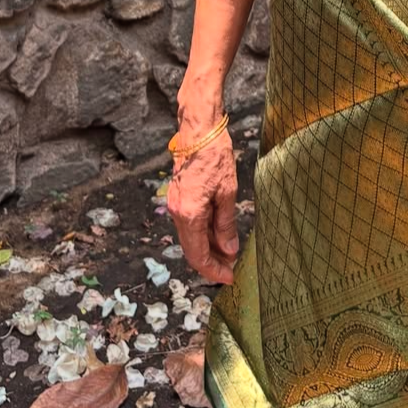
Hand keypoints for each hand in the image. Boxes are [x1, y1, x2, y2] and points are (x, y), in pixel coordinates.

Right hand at [166, 129, 239, 284]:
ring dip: (208, 247)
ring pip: (190, 236)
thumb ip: (226, 223)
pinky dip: (203, 232)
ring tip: (229, 251)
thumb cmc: (215, 156)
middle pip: (191, 249)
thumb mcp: (227, 191)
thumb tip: (228, 249)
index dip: (213, 270)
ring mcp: (175, 204)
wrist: (198, 130)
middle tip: (231, 268)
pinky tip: (219, 232)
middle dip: (211, 261)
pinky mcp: (178, 196)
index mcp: (189, 214)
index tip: (229, 277)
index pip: (198, 254)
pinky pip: (189, 223)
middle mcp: (177, 212)